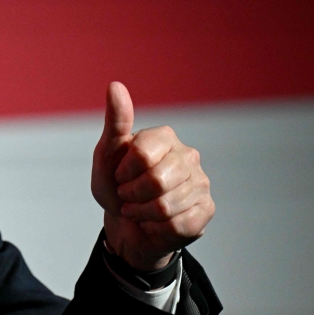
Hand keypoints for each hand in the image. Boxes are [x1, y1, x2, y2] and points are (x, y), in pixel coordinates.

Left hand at [91, 82, 213, 271]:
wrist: (126, 224)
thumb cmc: (116, 186)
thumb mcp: (107, 154)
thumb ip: (115, 121)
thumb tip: (115, 86)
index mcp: (164, 137)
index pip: (142, 154)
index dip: (123, 172)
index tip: (120, 176)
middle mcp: (188, 156)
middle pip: (155, 181)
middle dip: (132, 195)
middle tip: (128, 196)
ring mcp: (201, 183)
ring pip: (166, 206)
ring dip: (142, 214)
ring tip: (140, 209)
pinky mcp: (206, 210)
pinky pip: (177, 224)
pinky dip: (156, 228)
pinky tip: (155, 223)